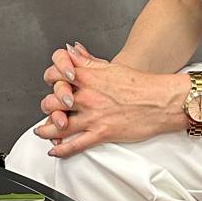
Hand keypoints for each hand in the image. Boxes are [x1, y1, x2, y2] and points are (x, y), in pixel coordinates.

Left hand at [35, 43, 181, 156]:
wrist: (160, 100)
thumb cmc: (140, 84)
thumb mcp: (110, 66)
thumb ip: (87, 60)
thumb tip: (72, 50)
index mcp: (88, 77)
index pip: (55, 74)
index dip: (49, 79)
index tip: (51, 84)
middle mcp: (86, 96)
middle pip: (51, 102)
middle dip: (46, 107)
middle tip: (48, 110)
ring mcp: (92, 116)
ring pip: (58, 125)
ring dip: (46, 130)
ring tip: (41, 131)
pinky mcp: (100, 133)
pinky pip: (74, 145)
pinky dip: (61, 150)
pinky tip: (55, 150)